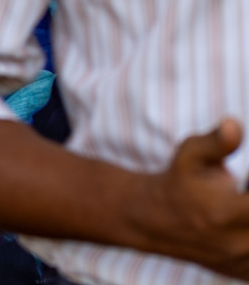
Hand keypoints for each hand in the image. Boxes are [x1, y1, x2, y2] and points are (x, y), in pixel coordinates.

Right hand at [132, 119, 248, 277]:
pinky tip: (241, 221)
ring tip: (241, 207)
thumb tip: (233, 123)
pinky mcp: (242, 272)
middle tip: (242, 192)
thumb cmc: (178, 181)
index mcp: (227, 213)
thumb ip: (216, 141)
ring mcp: (240, 262)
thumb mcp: (190, 154)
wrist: (154, 221)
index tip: (246, 183)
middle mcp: (236, 243)